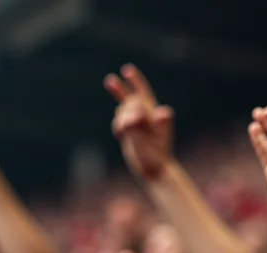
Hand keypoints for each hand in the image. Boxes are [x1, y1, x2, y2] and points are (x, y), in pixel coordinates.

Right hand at [106, 65, 174, 181]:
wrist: (154, 169)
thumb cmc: (157, 154)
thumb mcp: (151, 138)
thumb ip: (141, 126)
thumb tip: (134, 116)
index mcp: (154, 113)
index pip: (143, 92)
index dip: (135, 80)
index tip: (126, 70)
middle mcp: (145, 115)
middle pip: (130, 98)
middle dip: (119, 90)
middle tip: (109, 81)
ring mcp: (136, 123)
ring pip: (122, 111)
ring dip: (121, 118)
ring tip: (125, 132)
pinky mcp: (129, 131)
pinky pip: (118, 123)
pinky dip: (118, 127)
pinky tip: (120, 136)